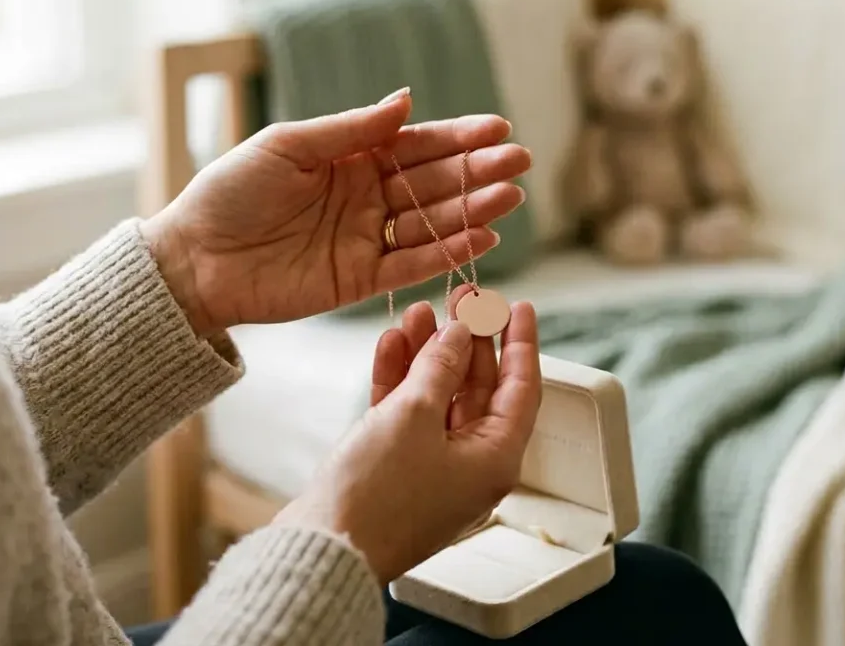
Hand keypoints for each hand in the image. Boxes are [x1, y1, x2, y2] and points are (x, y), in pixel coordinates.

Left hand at [139, 88, 531, 335]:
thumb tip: (407, 100)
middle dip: (477, 171)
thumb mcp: (289, 147)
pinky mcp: (359, 280)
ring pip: (430, 223)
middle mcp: (366, 198)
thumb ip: (351, 130)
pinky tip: (483, 236)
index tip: (497, 128)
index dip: (457, 137)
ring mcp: (365, 239)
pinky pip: (412, 265)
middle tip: (517, 161)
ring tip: (509, 196)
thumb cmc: (230, 192)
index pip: (415, 145)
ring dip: (471, 210)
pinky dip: (447, 253)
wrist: (195, 259)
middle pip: (432, 183)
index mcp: (350, 160)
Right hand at [271, 290, 542, 584]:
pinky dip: (401, 379)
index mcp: (494, 459)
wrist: (323, 548)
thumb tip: (459, 334)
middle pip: (479, 388)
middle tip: (461, 296)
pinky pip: (407, 413)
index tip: (521, 306)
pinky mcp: (395, 467)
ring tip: (419, 310)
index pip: (521, 389)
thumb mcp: (414, 415)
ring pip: (439, 396)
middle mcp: (470, 464)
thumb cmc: (377, 496)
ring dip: (429, 353)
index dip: (521, 343)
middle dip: (468, 340)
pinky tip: (392, 343)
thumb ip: (439, 367)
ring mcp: (432, 466)